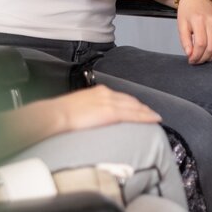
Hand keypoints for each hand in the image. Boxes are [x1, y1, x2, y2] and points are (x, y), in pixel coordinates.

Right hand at [47, 85, 161, 132]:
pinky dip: (145, 117)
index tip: (138, 108)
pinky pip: (134, 115)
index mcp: (98, 92)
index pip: (120, 97)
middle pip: (130, 100)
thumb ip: (87, 111)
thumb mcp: (77, 107)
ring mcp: (110, 102)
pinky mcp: (112, 112)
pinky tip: (154, 119)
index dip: (131, 103)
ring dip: (146, 112)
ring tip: (155, 117)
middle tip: (151, 113)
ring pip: (135, 107)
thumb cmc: (60, 115)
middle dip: (141, 107)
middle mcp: (107, 94)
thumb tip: (90, 119)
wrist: (56, 115)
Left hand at [177, 0, 211, 63]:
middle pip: (211, 47)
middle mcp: (211, 21)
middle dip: (203, 58)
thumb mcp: (181, 25)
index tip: (191, 60)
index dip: (196, 55)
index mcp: (199, 20)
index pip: (201, 44)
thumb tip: (190, 54)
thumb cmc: (187, 11)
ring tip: (204, 58)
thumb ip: (185, 41)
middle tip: (196, 61)